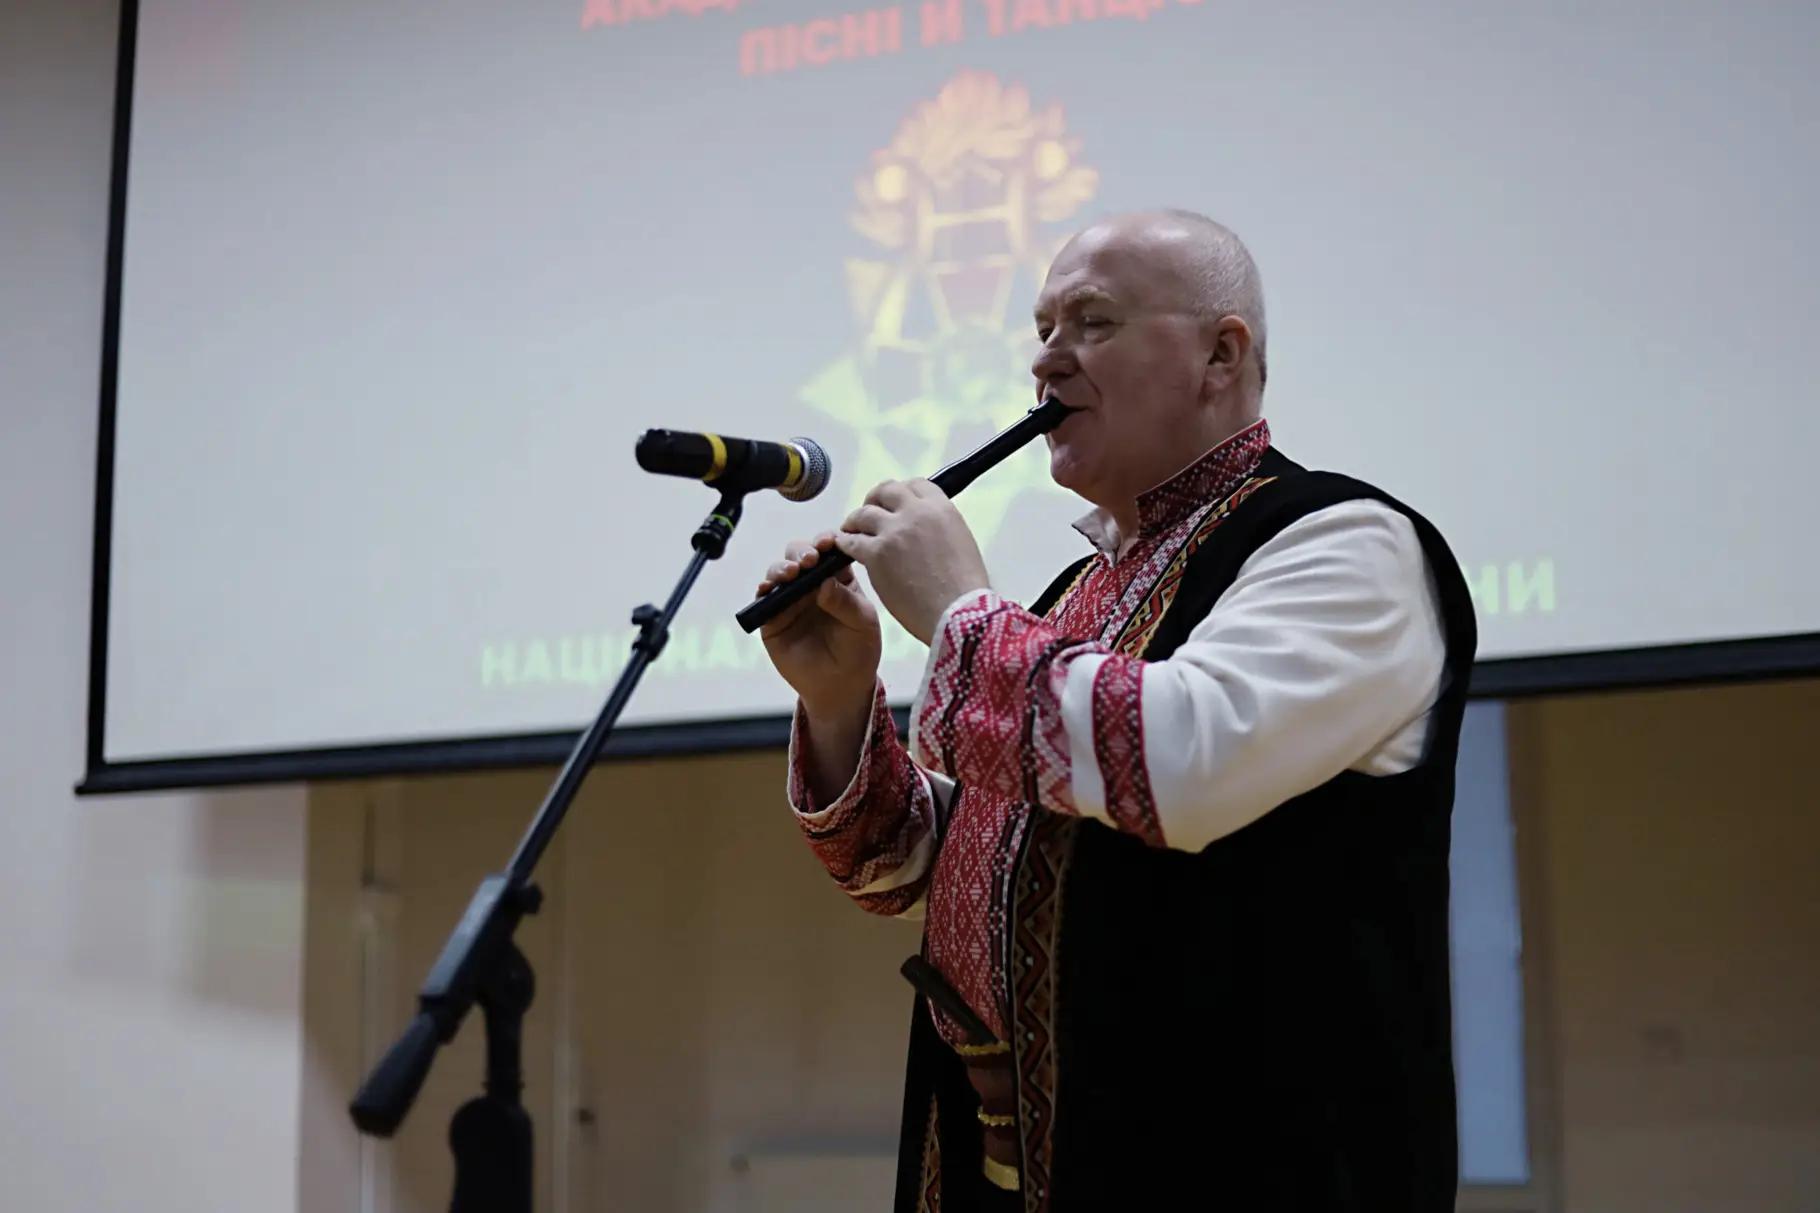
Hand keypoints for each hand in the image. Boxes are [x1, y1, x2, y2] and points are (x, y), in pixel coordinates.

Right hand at [755, 532, 881, 720]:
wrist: (841, 686)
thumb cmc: (858, 649)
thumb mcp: (862, 624)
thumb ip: (845, 602)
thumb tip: (824, 583)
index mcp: (839, 577)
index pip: (830, 550)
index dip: (827, 541)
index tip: (828, 542)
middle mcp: (812, 583)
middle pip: (800, 553)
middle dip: (802, 551)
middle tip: (809, 560)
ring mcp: (791, 599)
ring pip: (780, 571)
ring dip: (782, 567)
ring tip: (791, 574)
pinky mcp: (773, 618)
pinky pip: (764, 599)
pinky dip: (763, 590)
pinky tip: (767, 589)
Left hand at [834, 480, 989, 644]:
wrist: (958, 613)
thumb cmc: (965, 590)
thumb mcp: (962, 543)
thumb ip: (939, 528)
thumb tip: (925, 530)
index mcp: (941, 508)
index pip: (916, 485)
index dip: (902, 492)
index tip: (895, 502)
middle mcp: (916, 513)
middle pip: (886, 492)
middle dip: (875, 500)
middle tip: (869, 511)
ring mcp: (894, 531)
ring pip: (863, 513)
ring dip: (855, 520)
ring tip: (850, 529)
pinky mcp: (876, 554)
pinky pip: (851, 541)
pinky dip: (845, 542)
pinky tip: (843, 546)